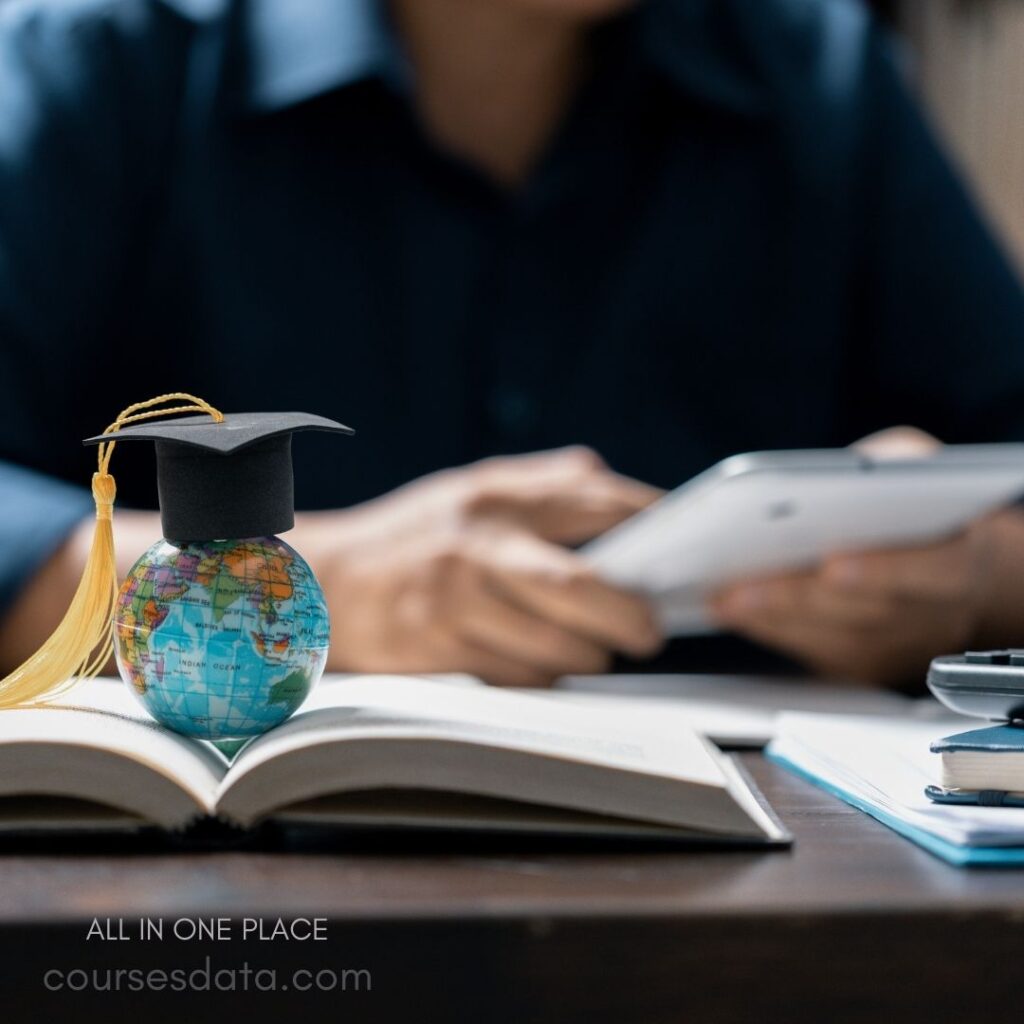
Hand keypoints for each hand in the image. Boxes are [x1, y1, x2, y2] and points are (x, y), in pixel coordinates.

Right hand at [295, 447, 663, 685]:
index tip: (687, 549)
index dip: (653, 526)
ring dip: (589, 655)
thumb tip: (610, 484)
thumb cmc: (416, 535)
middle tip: (651, 629)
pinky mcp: (439, 647)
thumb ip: (543, 483)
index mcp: (496, 494)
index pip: (597, 503)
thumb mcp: (473, 489)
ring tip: (595, 647)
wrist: (328, 580)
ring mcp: (455, 598)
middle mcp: (478, 542)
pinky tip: (543, 661)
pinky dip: (545, 676)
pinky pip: (518, 677)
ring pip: (555, 646)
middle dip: (632, 616)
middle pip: (582, 588)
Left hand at [709, 427, 1011, 686]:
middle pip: (866, 612)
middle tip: (744, 588)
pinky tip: (730, 609)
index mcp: (959, 558)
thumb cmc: (921, 507)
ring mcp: (897, 644)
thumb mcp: (917, 466)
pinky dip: (768, 629)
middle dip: (799, 598)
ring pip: (833, 639)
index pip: (934, 570)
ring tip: (724, 597)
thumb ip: (892, 464)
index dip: (885, 570)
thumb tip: (844, 470)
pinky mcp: (860, 662)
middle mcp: (934, 613)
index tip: (835, 563)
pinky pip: (812, 651)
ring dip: (772, 618)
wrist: (948, 565)